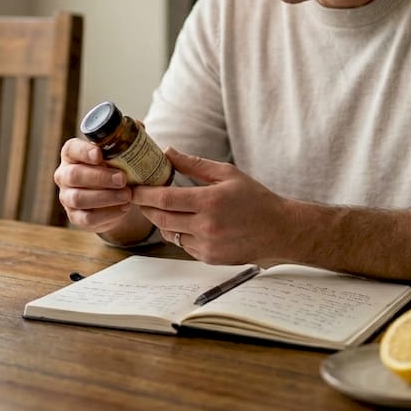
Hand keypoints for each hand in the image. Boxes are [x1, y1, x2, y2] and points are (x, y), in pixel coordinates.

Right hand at [53, 137, 134, 234]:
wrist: (113, 198)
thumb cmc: (114, 168)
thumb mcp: (119, 152)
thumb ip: (127, 138)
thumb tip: (138, 125)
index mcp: (72, 154)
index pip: (72, 149)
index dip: (84, 151)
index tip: (100, 154)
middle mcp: (64, 175)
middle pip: (74, 175)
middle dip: (100, 177)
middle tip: (123, 179)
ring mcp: (67, 197)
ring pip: (79, 198)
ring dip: (105, 197)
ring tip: (127, 195)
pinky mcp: (75, 217)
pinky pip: (88, 218)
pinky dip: (108, 214)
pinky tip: (124, 208)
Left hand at [132, 147, 292, 263]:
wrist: (278, 230)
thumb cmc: (255, 198)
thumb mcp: (227, 174)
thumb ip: (195, 164)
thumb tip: (168, 152)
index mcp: (209, 202)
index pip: (165, 199)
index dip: (144, 194)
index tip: (132, 188)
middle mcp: (206, 226)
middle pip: (161, 218)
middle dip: (146, 207)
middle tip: (138, 197)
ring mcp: (207, 245)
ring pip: (170, 234)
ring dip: (162, 221)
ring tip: (163, 207)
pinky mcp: (209, 258)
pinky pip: (183, 245)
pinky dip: (179, 234)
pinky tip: (187, 223)